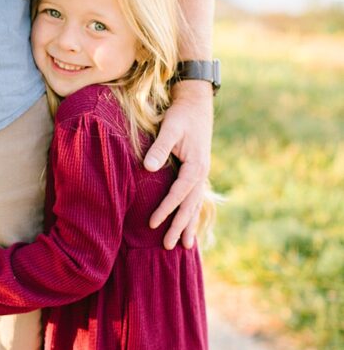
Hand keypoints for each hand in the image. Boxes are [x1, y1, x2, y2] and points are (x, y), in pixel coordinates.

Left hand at [144, 81, 212, 249]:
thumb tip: (148, 167)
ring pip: (195, 205)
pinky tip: (189, 226)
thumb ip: (160, 148)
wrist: (196, 102)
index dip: (165, 209)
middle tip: (168, 247)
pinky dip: (191, 213)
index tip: (152, 223)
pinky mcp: (197, 171)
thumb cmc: (181, 114)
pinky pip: (194, 198)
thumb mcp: (170, 128)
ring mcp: (201, 174)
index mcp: (196, 165)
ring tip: (185, 246)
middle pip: (190, 206)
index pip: (178, 193)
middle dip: (180, 227)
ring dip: (189, 225)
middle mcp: (201, 173)